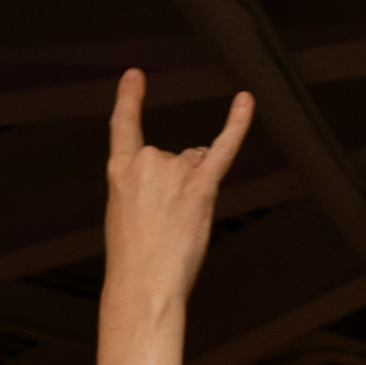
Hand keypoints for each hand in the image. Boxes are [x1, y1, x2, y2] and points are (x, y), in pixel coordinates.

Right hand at [103, 70, 253, 306]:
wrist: (143, 287)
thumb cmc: (135, 262)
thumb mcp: (125, 217)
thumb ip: (150, 187)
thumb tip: (192, 164)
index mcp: (120, 170)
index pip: (124, 126)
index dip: (130, 100)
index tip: (135, 77)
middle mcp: (147, 161)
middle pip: (175, 158)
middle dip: (176, 187)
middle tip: (164, 226)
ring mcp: (174, 172)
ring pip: (195, 165)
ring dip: (193, 192)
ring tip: (178, 227)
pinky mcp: (202, 186)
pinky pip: (223, 148)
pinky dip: (236, 124)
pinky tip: (245, 102)